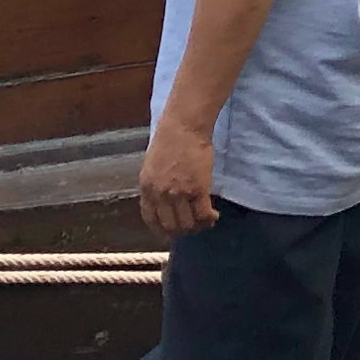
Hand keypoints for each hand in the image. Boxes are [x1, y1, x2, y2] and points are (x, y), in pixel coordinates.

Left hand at [138, 117, 218, 235]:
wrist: (184, 126)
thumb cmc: (170, 139)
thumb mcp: (152, 165)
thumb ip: (155, 185)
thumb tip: (164, 201)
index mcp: (146, 187)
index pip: (151, 219)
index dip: (161, 230)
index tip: (170, 233)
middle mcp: (160, 194)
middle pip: (171, 226)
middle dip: (182, 230)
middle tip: (193, 226)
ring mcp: (178, 193)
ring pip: (188, 223)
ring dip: (197, 226)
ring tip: (204, 220)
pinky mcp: (197, 189)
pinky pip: (203, 214)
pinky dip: (209, 218)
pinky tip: (213, 215)